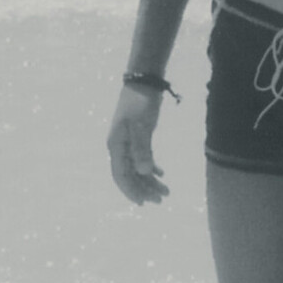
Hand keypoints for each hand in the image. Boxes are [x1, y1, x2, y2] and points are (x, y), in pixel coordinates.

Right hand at [107, 84, 169, 203]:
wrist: (144, 80)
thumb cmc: (141, 102)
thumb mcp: (142, 125)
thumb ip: (142, 149)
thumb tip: (144, 172)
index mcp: (116, 145)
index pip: (121, 176)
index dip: (132, 191)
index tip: (145, 202)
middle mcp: (119, 146)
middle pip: (129, 175)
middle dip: (144, 189)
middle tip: (162, 199)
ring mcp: (127, 141)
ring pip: (137, 167)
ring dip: (150, 180)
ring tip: (166, 190)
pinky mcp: (137, 135)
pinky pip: (141, 157)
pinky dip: (151, 167)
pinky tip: (161, 173)